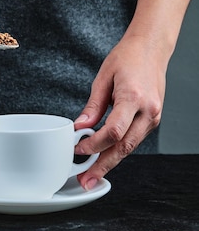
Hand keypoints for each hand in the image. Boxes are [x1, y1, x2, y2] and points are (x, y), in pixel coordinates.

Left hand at [73, 35, 165, 189]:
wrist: (151, 49)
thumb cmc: (127, 58)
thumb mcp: (103, 78)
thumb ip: (92, 106)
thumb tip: (79, 127)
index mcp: (134, 98)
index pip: (113, 132)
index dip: (93, 145)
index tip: (77, 148)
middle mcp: (148, 111)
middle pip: (124, 147)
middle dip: (103, 166)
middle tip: (86, 181)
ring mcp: (154, 116)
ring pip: (130, 147)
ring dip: (110, 162)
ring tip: (92, 174)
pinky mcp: (153, 119)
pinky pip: (134, 139)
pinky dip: (118, 150)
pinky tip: (104, 157)